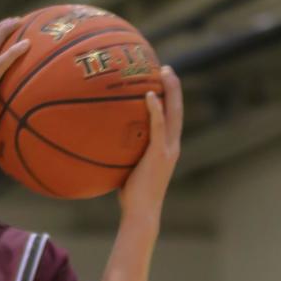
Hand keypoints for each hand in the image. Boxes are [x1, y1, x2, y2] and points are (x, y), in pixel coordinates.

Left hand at [119, 66, 182, 224]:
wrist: (141, 211)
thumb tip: (103, 141)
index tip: (163, 80)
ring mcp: (168, 149)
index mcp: (167, 148)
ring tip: (164, 72)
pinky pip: (159, 126)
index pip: (172, 118)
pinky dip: (156, 110)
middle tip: (167, 68)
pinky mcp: (160, 154)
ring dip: (170, 91)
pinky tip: (148, 95)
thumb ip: (124, 152)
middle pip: (177, 109)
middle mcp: (172, 145)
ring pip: (174, 113)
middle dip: (174, 87)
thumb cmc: (131, 195)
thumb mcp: (128, 167)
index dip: (170, 98)